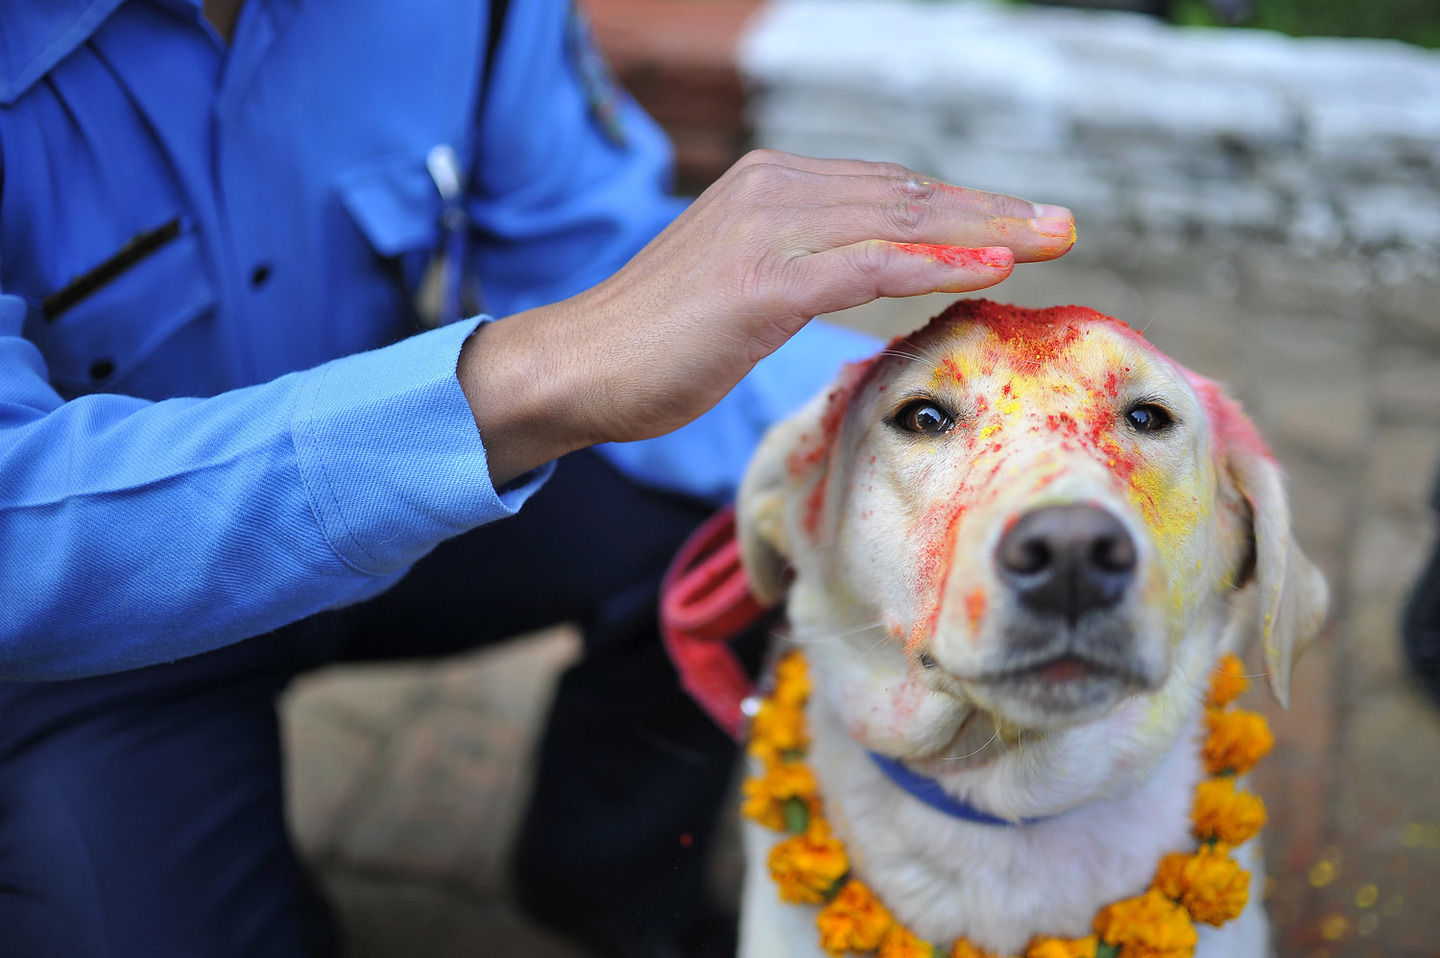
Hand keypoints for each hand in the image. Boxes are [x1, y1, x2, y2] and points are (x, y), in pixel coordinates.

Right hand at [458, 151, 1075, 484]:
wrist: (579, 365)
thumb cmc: (657, 342)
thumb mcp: (742, 287)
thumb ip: (802, 266)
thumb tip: (859, 276)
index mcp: (771, 185)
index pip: (888, 191)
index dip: (961, 208)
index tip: (1022, 225)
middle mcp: (773, 189)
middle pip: (907, 194)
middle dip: (992, 210)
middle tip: (1064, 224)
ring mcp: (767, 230)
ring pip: (899, 219)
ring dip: (984, 228)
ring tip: (1051, 238)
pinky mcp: (761, 282)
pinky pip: (866, 266)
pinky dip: (932, 261)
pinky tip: (989, 263)